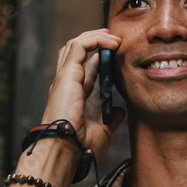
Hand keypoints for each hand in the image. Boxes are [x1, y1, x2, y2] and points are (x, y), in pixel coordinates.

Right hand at [41, 28, 125, 158]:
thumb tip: (121, 112)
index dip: (99, 58)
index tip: (116, 54)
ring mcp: (65, 77)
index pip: (85, 69)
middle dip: (95, 41)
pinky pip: (79, 46)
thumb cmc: (78, 147)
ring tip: (113, 37)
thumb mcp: (102, 132)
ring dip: (95, 37)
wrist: (65, 150)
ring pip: (75, 44)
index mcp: (72, 96)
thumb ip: (111, 120)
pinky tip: (110, 42)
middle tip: (115, 39)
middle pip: (76, 52)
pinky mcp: (67, 74)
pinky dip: (94, 39)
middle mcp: (66, 84)